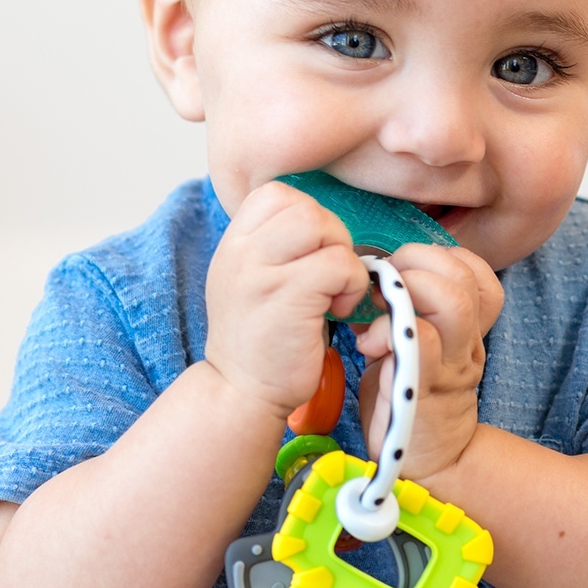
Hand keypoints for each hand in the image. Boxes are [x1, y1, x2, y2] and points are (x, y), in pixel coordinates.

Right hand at [204, 182, 369, 418]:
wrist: (242, 393)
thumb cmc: (264, 340)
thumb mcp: (255, 280)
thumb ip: (277, 248)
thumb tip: (326, 225)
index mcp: (235, 243)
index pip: (276, 195)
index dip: (307, 217)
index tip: (312, 255)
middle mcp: (240, 252)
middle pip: (303, 206)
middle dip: (332, 236)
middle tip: (330, 276)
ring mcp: (259, 272)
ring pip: (320, 225)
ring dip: (343, 257)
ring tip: (334, 291)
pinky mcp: (286, 296)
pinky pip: (339, 264)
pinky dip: (352, 285)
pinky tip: (338, 311)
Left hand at [354, 244, 503, 479]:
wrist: (422, 466)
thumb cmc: (407, 400)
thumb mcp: (410, 347)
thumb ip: (401, 312)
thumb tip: (366, 278)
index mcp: (465, 328)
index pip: (476, 271)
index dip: (438, 257)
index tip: (402, 271)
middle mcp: (466, 341)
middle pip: (464, 275)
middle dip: (416, 263)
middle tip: (383, 284)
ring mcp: (450, 363)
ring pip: (451, 300)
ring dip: (406, 292)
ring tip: (377, 309)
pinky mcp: (425, 386)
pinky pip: (420, 340)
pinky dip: (388, 331)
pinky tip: (368, 345)